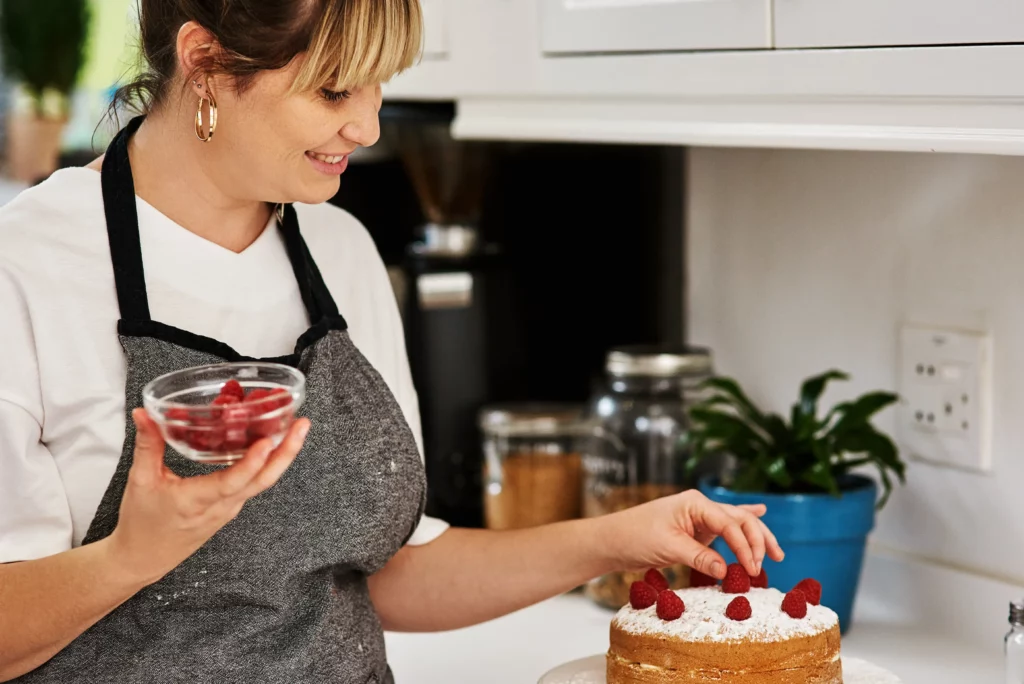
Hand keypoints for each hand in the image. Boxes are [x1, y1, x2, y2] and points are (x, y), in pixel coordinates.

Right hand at [106, 408, 309, 584]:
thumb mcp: (140, 481)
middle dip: (287, 452)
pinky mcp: (231, 507)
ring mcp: (230, 508)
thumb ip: (147, 445)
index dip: (251, 463)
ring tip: (295, 427)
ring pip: (263, 481)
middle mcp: (222, 506)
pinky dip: (267, 462)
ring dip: (282, 456)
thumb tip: (144, 413)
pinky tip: (272, 442)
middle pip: (263, 480)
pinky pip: (254, 483)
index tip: (267, 443)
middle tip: (302, 425)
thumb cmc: (142, 524)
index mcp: (198, 501)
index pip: (232, 483)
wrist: (144, 558)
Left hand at [604, 490, 783, 580]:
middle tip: (765, 566)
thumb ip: (700, 557)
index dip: (745, 547)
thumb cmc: (635, 536)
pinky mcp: (696, 531)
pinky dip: (743, 522)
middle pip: (740, 520)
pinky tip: (760, 511)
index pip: (731, 524)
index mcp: (695, 503)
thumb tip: (727, 571)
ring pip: (736, 525)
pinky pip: (725, 528)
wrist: (613, 539)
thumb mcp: (668, 547)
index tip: (752, 569)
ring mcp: (699, 518)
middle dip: (757, 542)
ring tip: (777, 553)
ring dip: (756, 538)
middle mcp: (701, 507)